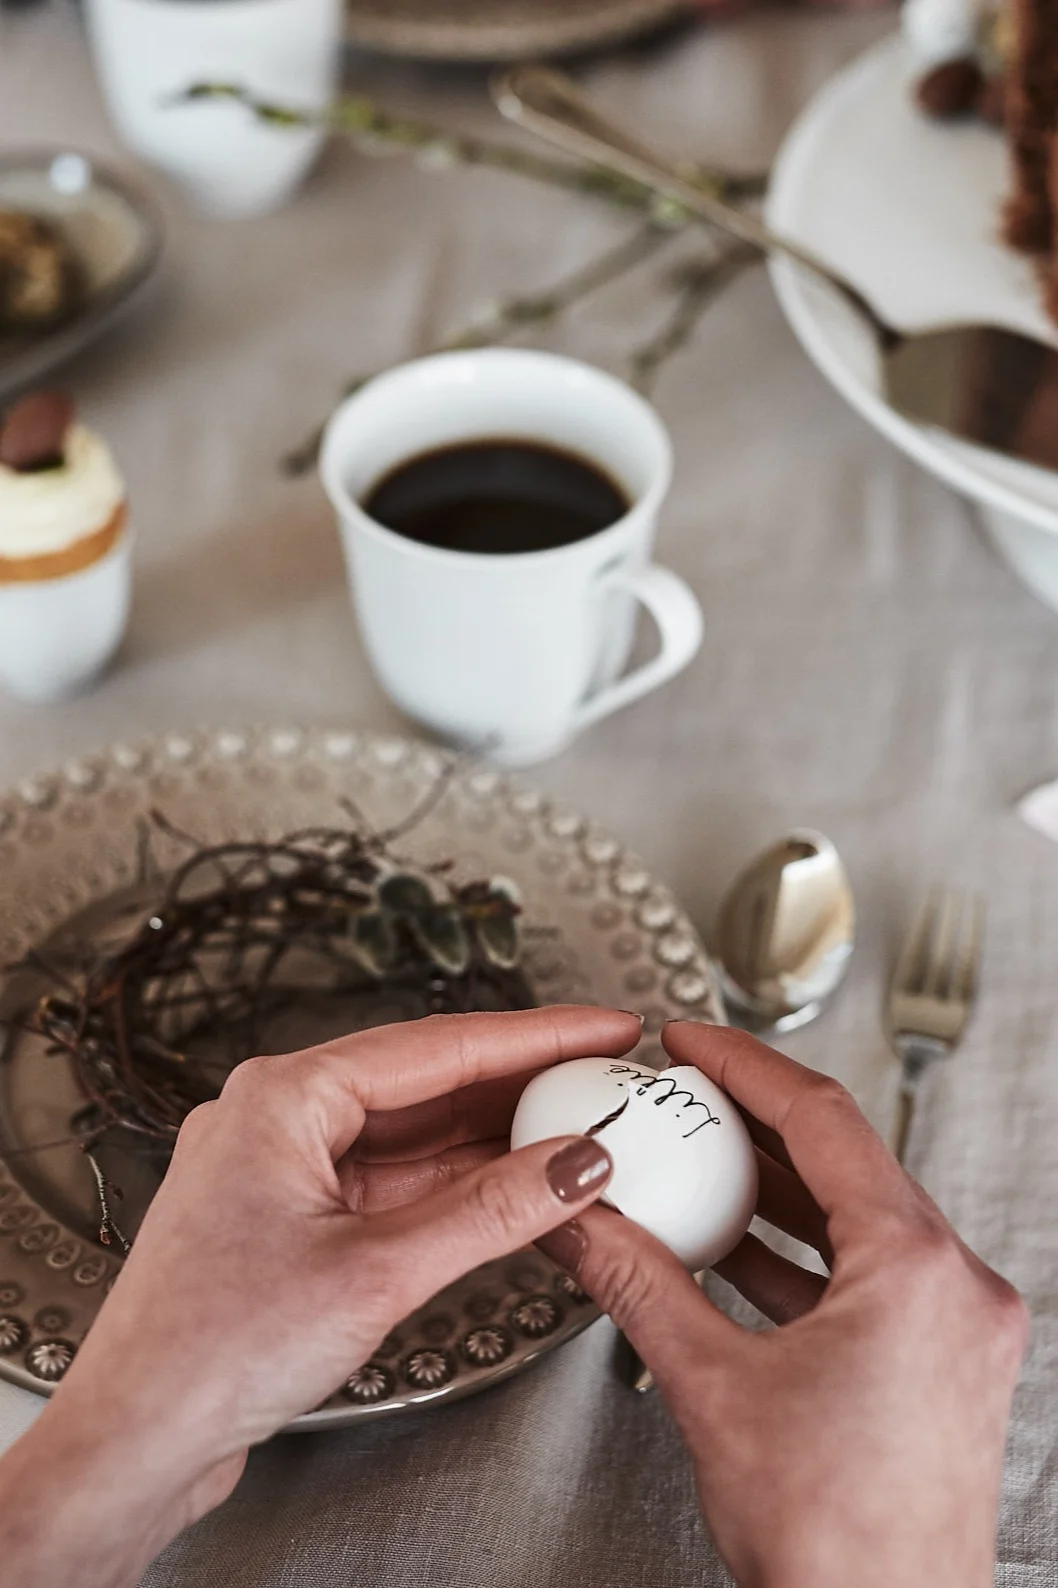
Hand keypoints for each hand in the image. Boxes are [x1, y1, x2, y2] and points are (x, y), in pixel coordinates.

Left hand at [0, 1006, 636, 1587]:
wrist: (133, 1441)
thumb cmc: (210, 1352)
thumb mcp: (376, 1271)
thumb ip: (489, 1212)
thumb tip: (573, 1164)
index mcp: (281, 1095)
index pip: (437, 1044)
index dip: (535, 1035)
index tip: (600, 1026)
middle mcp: (277, 1115)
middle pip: (426, 1081)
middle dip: (520, 1082)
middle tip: (602, 1075)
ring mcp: (283, 1168)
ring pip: (412, 1133)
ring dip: (493, 1138)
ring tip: (577, 1129)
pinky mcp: (293, 1219)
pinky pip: (390, 1181)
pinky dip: (455, 1185)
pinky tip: (514, 1188)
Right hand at [542, 1023, 1027, 1587]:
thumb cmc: (834, 1545)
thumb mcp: (710, 1387)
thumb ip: (637, 1283)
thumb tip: (582, 1221)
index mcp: (915, 1268)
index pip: (822, 1121)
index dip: (746, 1068)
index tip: (695, 1043)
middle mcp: (956, 1286)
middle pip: (847, 1160)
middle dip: (758, 1122)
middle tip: (691, 1093)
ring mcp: (959, 1327)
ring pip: (861, 1216)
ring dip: (779, 1188)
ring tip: (704, 1164)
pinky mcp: (945, 1365)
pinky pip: (871, 1273)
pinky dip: (803, 1252)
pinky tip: (740, 1252)